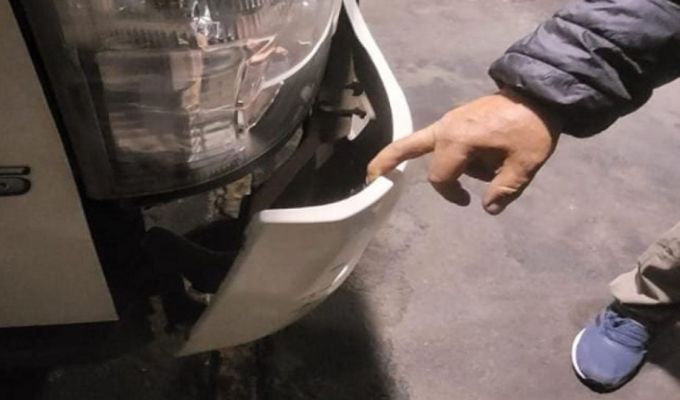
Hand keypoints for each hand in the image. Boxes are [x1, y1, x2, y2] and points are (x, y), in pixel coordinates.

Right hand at [367, 89, 560, 214]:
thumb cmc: (532, 128)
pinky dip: (446, 151)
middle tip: (370, 177)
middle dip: (387, 161)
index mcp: (459, 140)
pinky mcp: (458, 118)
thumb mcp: (524, 164)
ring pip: (436, 148)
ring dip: (458, 164)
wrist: (541, 93)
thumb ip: (504, 190)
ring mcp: (450, 120)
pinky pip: (442, 137)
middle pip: (408, 147)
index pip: (440, 177)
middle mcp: (446, 128)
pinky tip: (474, 156)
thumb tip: (488, 209)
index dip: (450, 194)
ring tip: (498, 161)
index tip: (468, 202)